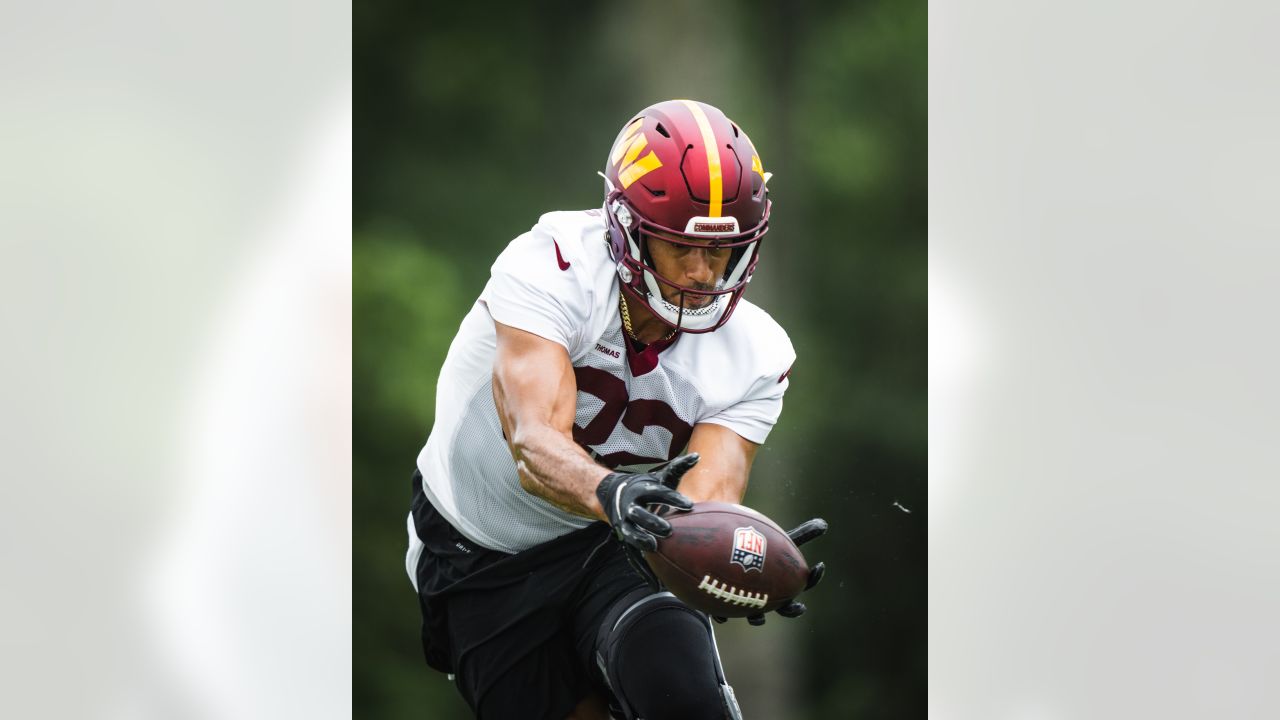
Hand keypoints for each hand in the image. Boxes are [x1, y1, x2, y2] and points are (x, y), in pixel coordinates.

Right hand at [596, 454, 697, 588]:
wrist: (612, 495)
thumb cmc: (645, 487)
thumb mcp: (660, 477)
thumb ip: (678, 468)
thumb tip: (698, 457)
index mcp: (641, 490)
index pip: (657, 493)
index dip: (672, 498)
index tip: (689, 504)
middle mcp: (630, 507)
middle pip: (640, 514)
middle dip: (652, 521)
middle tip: (669, 528)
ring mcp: (625, 525)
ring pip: (632, 534)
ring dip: (642, 541)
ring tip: (655, 548)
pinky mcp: (625, 540)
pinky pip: (633, 557)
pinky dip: (643, 570)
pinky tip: (656, 584)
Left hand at [713, 518, 826, 624]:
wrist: (734, 559)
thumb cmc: (762, 550)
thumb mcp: (782, 540)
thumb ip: (802, 534)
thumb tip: (825, 523)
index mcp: (785, 583)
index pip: (804, 584)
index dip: (814, 577)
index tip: (819, 565)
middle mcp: (770, 597)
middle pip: (784, 609)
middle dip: (793, 610)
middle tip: (800, 607)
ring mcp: (750, 603)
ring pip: (755, 616)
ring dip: (757, 618)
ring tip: (758, 617)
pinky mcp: (728, 604)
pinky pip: (724, 613)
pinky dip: (723, 615)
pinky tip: (720, 614)